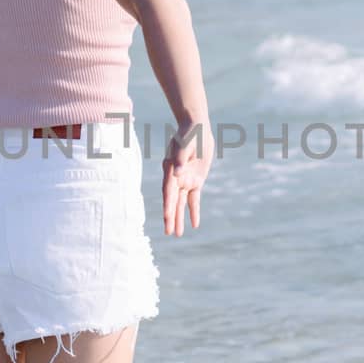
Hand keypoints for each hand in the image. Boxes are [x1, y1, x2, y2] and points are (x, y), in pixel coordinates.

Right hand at [161, 122, 210, 236]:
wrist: (196, 128)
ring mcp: (185, 180)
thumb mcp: (185, 144)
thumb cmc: (189, 134)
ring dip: (179, 218)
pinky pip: (194, 199)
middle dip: (171, 217)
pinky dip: (193, 211)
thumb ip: (180, 158)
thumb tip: (177, 174)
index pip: (169, 190)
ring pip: (181, 204)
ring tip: (177, 234)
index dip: (168, 204)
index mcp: (170, 169)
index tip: (167, 217)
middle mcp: (175, 178)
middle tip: (169, 233)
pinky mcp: (196, 180)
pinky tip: (194, 224)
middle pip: (172, 201)